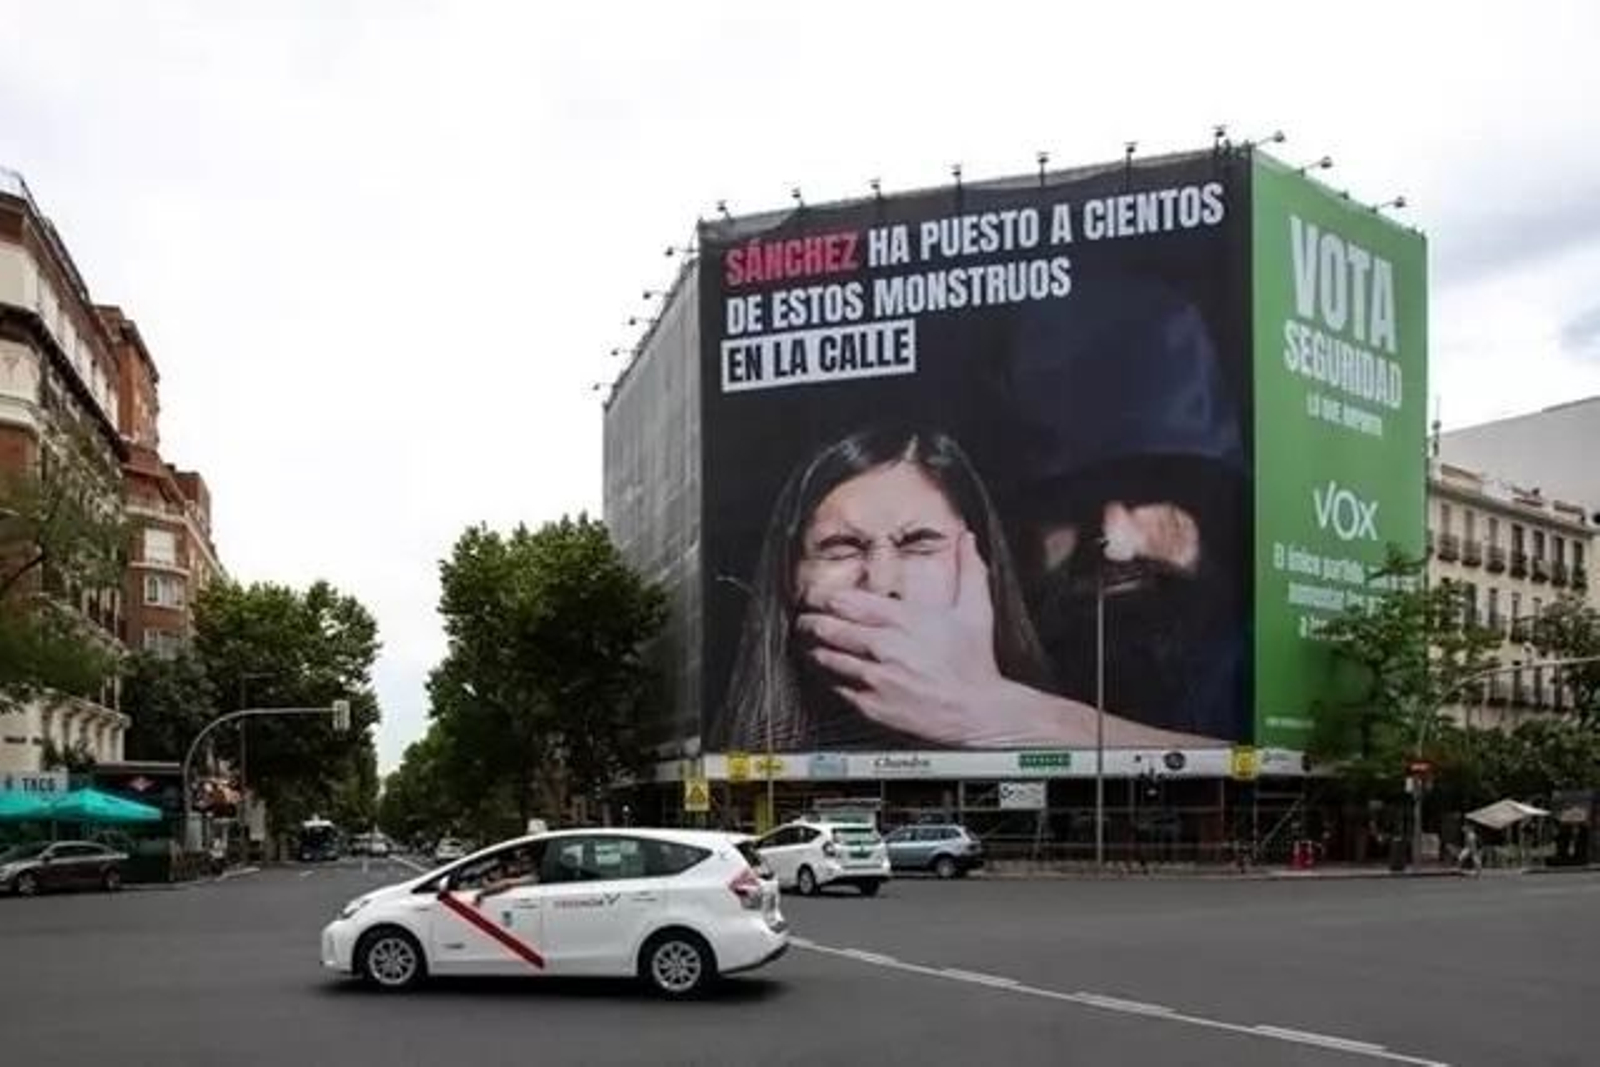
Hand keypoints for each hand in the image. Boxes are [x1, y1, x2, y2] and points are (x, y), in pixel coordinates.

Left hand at [796, 532, 1017, 745]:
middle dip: (810, 621)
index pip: (847, 602)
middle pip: (829, 627)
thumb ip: (970, 570)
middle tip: (803, 619)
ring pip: (828, 658)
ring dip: (814, 648)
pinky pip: (837, 688)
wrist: (977, 713)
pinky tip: (827, 673)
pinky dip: (829, 678)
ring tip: (808, 643)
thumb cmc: (974, 664)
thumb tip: (966, 539)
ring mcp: (876, 677)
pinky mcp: (872, 705)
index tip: (814, 596)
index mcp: (903, 620)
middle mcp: (885, 647)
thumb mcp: (976, 611)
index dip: (823, 598)